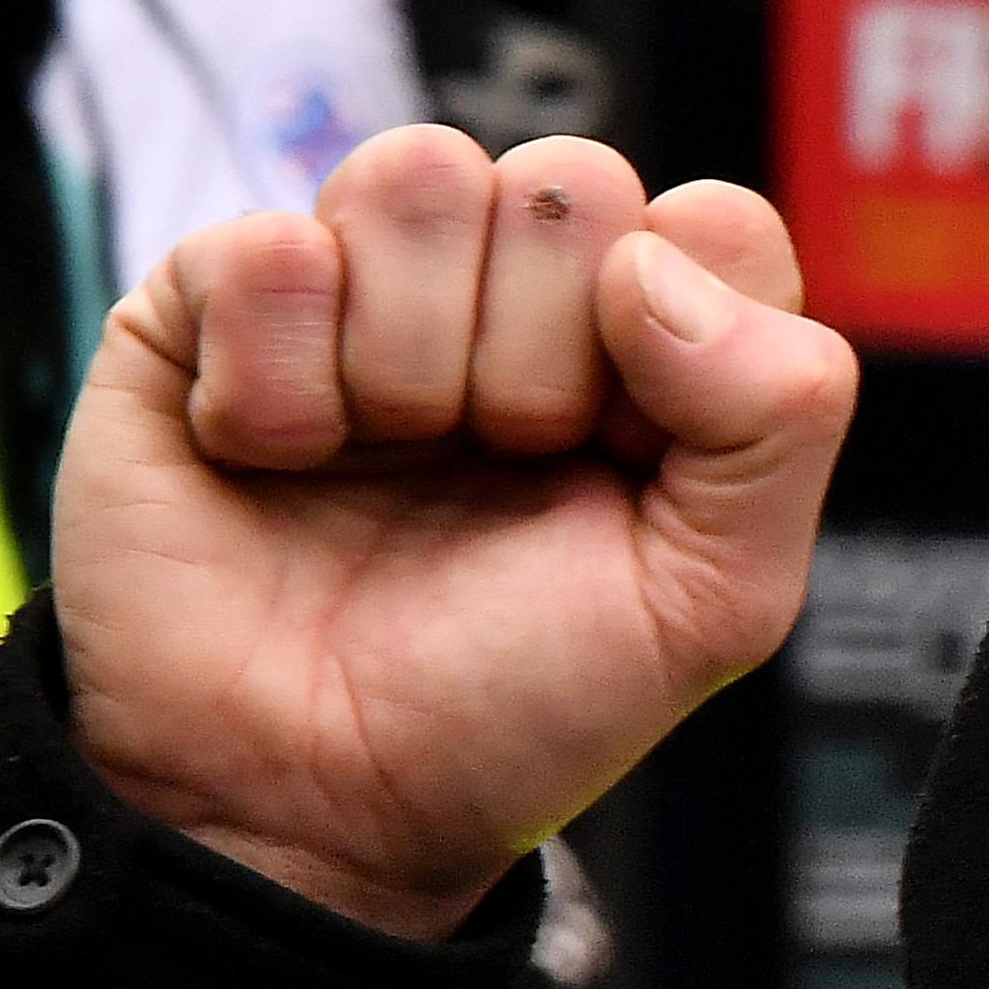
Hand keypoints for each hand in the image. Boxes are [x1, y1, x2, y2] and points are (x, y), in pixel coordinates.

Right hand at [51, 130, 858, 936]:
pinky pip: (269, 247)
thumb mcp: (713, 604)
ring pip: (416, 176)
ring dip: (407, 363)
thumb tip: (656, 262)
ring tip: (378, 467)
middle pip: (567, 186)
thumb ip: (778, 420)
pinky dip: (279, 386)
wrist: (313, 811)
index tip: (621, 460)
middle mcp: (506, 303)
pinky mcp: (211, 307)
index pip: (712, 220)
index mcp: (644, 357)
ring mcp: (360, 293)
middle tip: (490, 477)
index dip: (678, 336)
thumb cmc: (506, 717)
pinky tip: (274, 464)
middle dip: (538, 363)